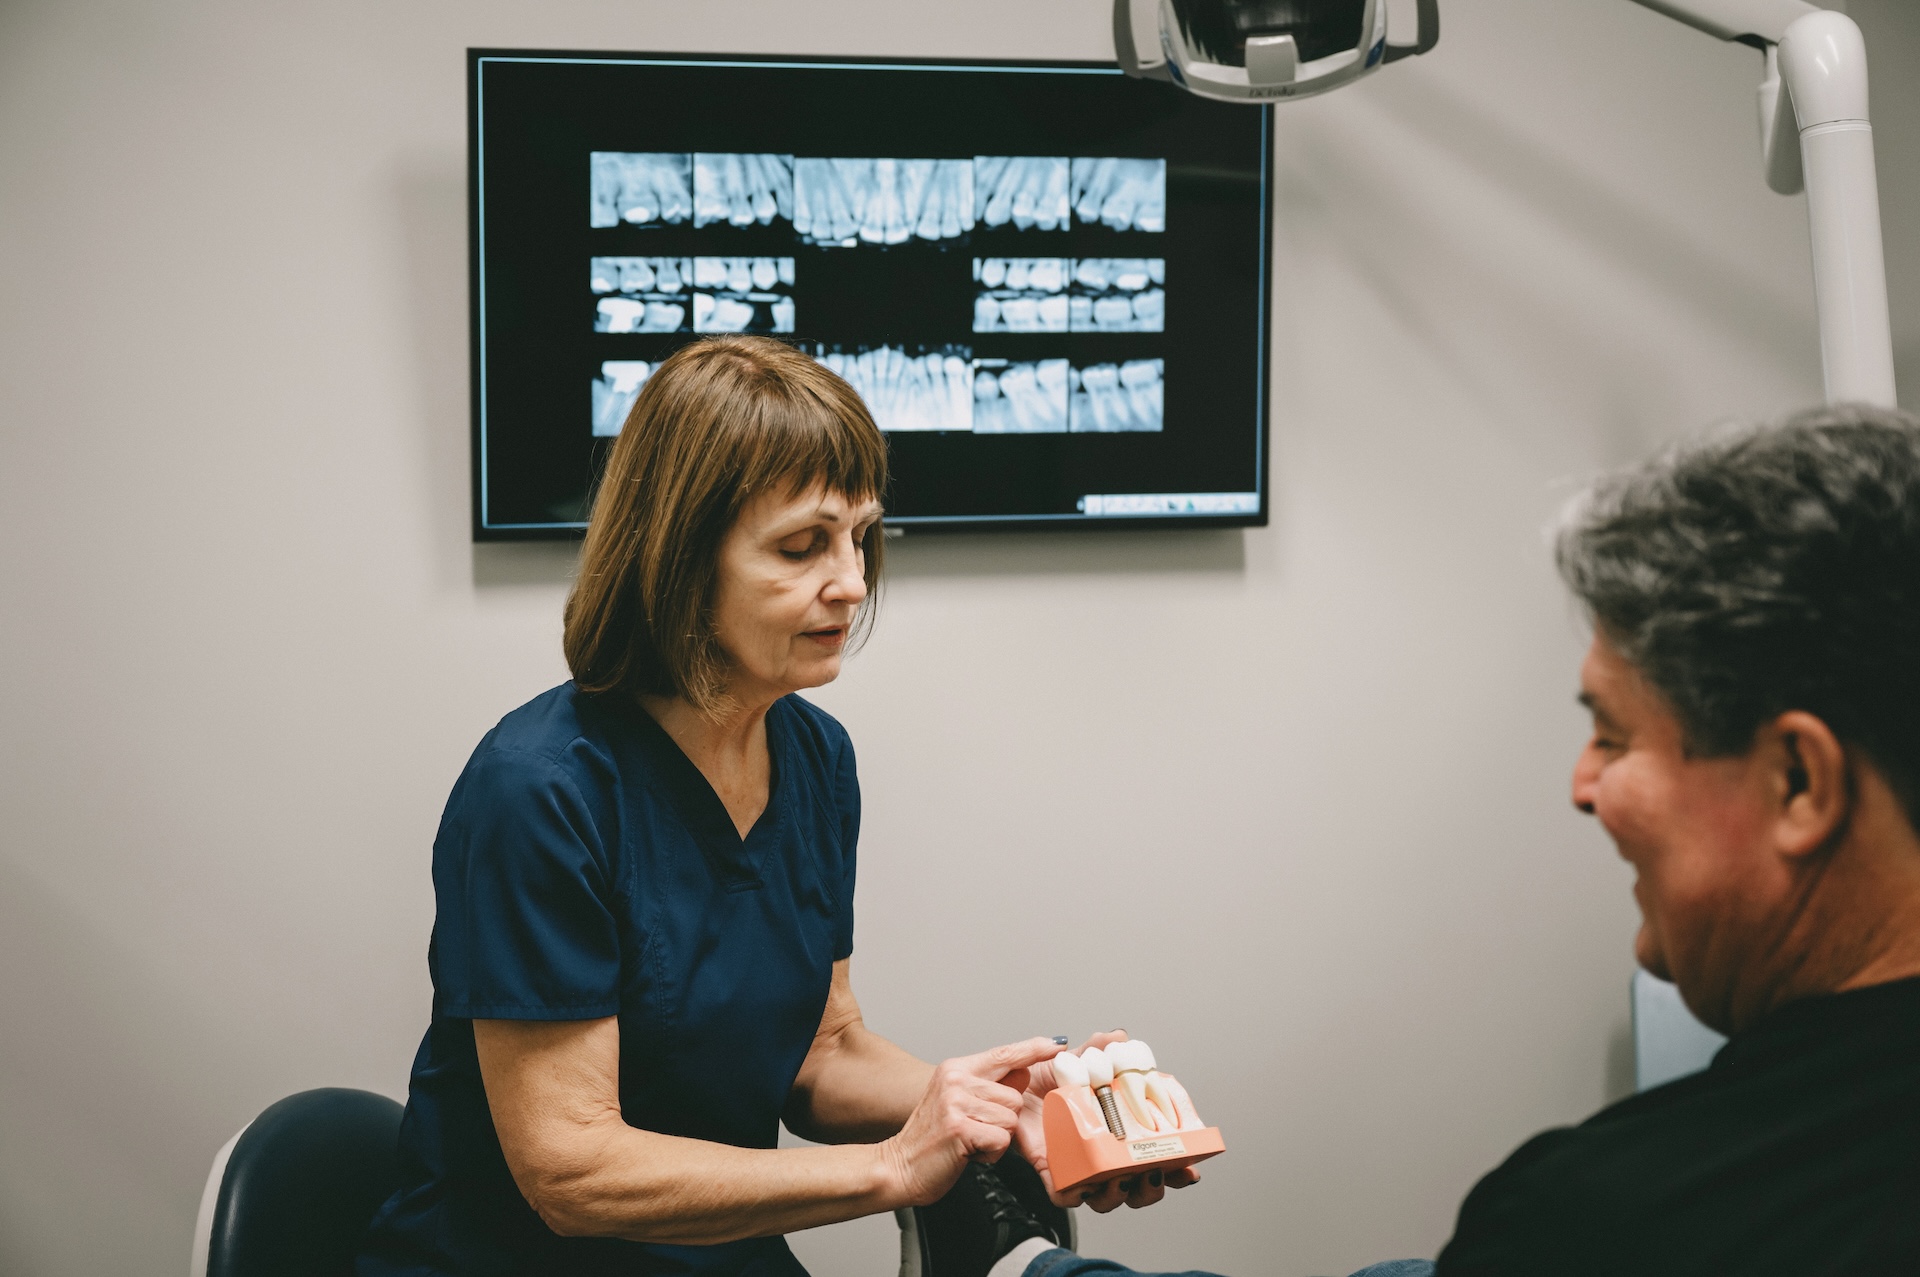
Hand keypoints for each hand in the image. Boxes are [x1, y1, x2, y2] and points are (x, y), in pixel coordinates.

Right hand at [881, 1037, 1064, 1206]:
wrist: (898, 1166)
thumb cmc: (930, 1139)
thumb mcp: (955, 1101)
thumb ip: (986, 1086)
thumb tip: (1022, 1072)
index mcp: (955, 1069)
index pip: (1003, 1054)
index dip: (1032, 1049)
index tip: (1056, 1043)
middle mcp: (955, 1080)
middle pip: (1014, 1096)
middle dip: (1004, 1121)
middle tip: (976, 1131)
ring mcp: (956, 1103)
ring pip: (1010, 1119)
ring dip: (997, 1139)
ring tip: (971, 1142)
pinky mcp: (959, 1128)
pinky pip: (1001, 1140)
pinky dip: (991, 1155)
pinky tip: (969, 1154)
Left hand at [1012, 1030, 1203, 1212]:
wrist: (1013, 1084)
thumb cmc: (1051, 1078)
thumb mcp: (1079, 1059)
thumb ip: (1099, 1048)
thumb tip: (1118, 1037)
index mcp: (1122, 1132)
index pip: (1160, 1158)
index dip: (1180, 1168)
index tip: (1191, 1168)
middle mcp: (1105, 1154)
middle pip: (1140, 1187)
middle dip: (1152, 1188)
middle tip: (1152, 1171)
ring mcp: (1081, 1166)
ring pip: (1108, 1198)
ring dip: (1118, 1194)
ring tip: (1120, 1178)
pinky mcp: (1053, 1171)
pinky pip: (1065, 1195)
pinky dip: (1074, 1194)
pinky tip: (1083, 1185)